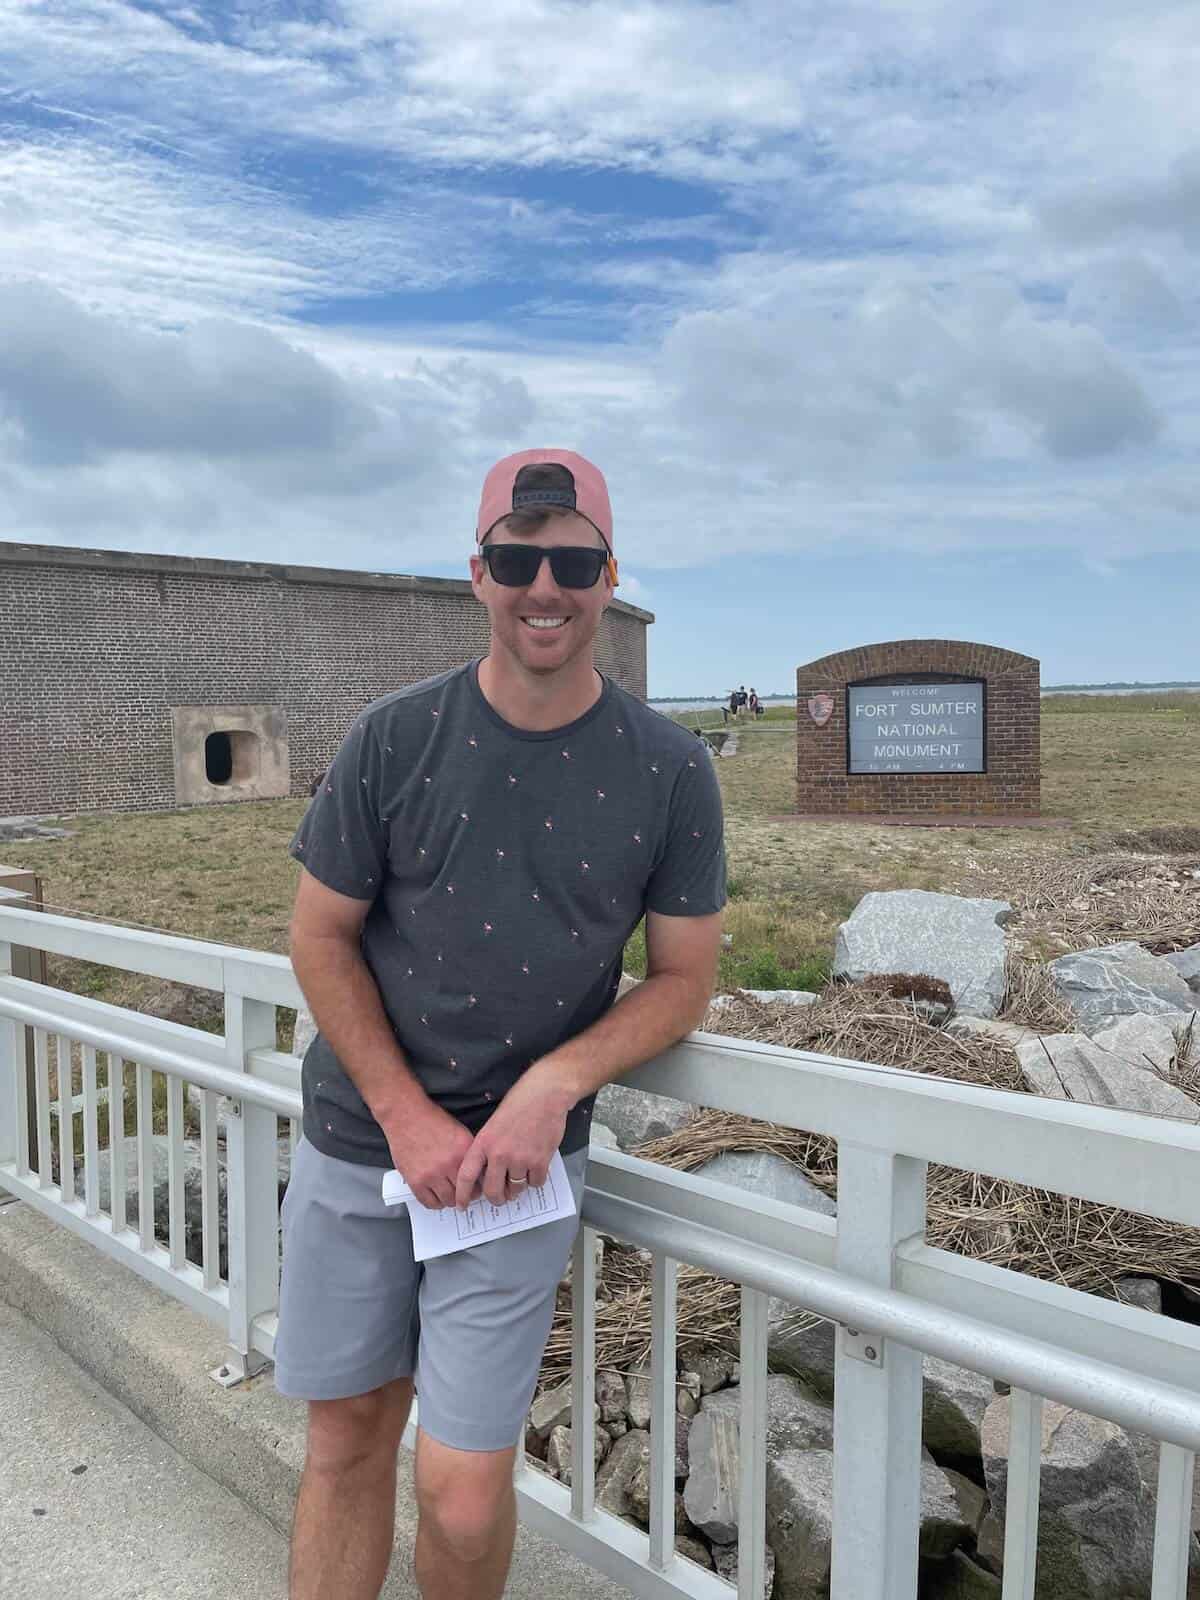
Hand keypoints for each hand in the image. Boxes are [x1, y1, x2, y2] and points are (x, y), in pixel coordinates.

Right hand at [380, 1101, 474, 1210]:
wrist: (405, 1116)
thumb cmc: (431, 1121)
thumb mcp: (459, 1132)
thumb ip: (468, 1153)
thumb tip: (477, 1172)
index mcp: (463, 1151)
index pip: (478, 1180)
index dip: (478, 1186)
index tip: (476, 1188)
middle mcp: (449, 1164)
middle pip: (464, 1194)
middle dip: (466, 1196)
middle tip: (464, 1194)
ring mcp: (431, 1175)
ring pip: (448, 1201)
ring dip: (450, 1200)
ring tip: (450, 1194)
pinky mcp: (415, 1181)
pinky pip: (429, 1203)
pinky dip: (435, 1203)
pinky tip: (436, 1196)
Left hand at [453, 1066, 572, 1207]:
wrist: (545, 1094)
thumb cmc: (519, 1103)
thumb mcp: (493, 1124)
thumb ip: (489, 1148)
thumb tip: (489, 1172)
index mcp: (483, 1143)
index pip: (466, 1176)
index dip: (462, 1195)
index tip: (461, 1205)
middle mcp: (499, 1154)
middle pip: (492, 1191)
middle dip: (496, 1199)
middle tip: (500, 1198)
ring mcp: (520, 1159)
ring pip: (516, 1189)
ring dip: (517, 1188)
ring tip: (520, 1176)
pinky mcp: (540, 1161)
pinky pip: (535, 1183)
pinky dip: (535, 1180)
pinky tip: (535, 1167)